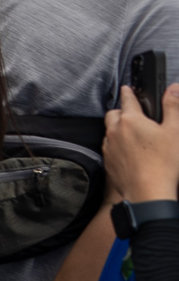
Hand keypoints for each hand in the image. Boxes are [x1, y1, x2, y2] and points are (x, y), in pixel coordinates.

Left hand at [105, 83, 178, 202]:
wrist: (148, 192)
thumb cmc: (163, 163)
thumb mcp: (175, 131)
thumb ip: (173, 107)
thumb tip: (173, 88)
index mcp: (130, 120)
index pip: (127, 100)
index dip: (129, 93)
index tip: (127, 89)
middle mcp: (115, 131)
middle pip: (113, 114)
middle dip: (120, 111)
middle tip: (130, 113)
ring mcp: (109, 147)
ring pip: (109, 131)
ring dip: (117, 129)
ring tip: (129, 133)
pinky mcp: (108, 162)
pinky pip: (109, 148)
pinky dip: (116, 145)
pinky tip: (127, 151)